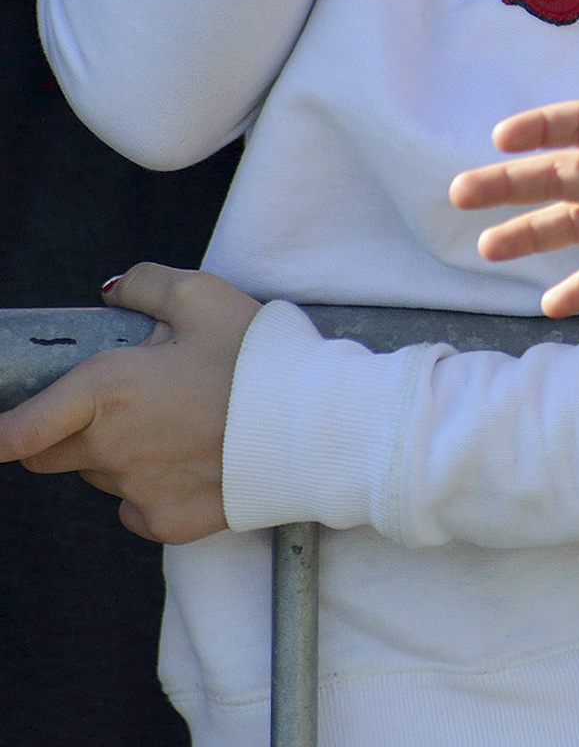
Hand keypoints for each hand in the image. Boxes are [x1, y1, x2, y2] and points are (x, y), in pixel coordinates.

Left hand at [0, 266, 258, 542]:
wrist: (318, 427)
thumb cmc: (260, 358)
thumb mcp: (207, 298)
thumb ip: (148, 286)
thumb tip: (113, 293)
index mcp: (107, 390)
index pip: (15, 431)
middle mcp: (109, 448)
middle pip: (47, 457)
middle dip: (65, 433)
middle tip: (120, 408)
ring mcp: (135, 491)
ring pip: (99, 477)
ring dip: (119, 456)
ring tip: (180, 428)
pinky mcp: (164, 522)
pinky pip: (135, 510)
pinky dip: (151, 490)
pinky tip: (194, 463)